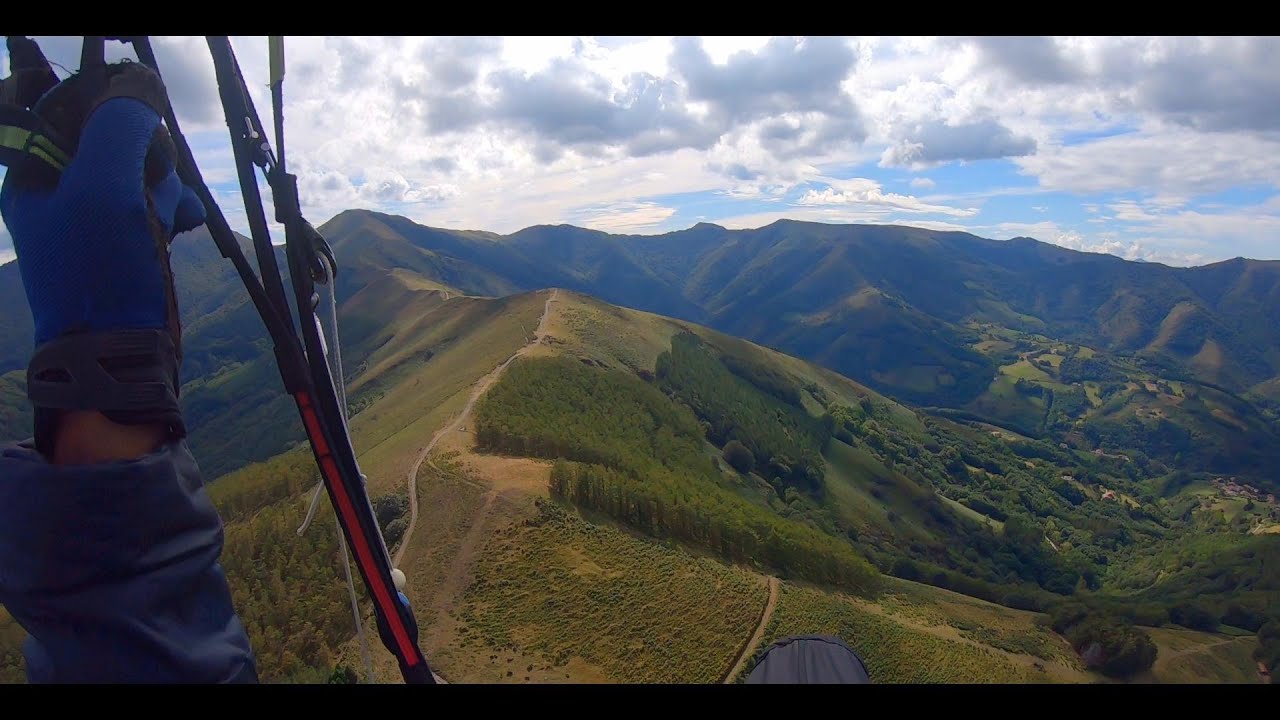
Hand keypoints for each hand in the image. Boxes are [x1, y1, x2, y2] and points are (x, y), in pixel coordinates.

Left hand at [1, 60, 205, 349]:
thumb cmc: (101, 274)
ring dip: (165, 184)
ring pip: (141, 168)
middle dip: (144, 153)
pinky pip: (156, 201)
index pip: (58, 105)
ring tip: (171, 216)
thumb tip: (140, 84)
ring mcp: (96, 216)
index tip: (132, 111)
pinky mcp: (128, 239)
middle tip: (153, 181)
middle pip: (111, 135)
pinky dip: (174, 208)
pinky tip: (183, 225)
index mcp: (33, 173)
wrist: (122, 357)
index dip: (97, 98)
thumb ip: (120, 126)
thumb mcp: (106, 188)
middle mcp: (60, 191)